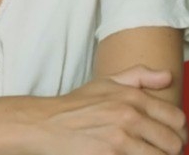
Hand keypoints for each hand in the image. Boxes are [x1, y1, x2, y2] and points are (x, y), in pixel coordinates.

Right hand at [30, 65, 186, 154]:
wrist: (47, 124)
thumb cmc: (77, 105)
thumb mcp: (106, 83)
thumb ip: (139, 76)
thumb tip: (168, 75)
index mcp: (131, 96)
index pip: (177, 118)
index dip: (177, 130)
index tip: (167, 136)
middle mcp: (129, 115)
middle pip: (173, 142)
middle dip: (168, 149)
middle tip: (155, 149)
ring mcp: (120, 139)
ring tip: (139, 153)